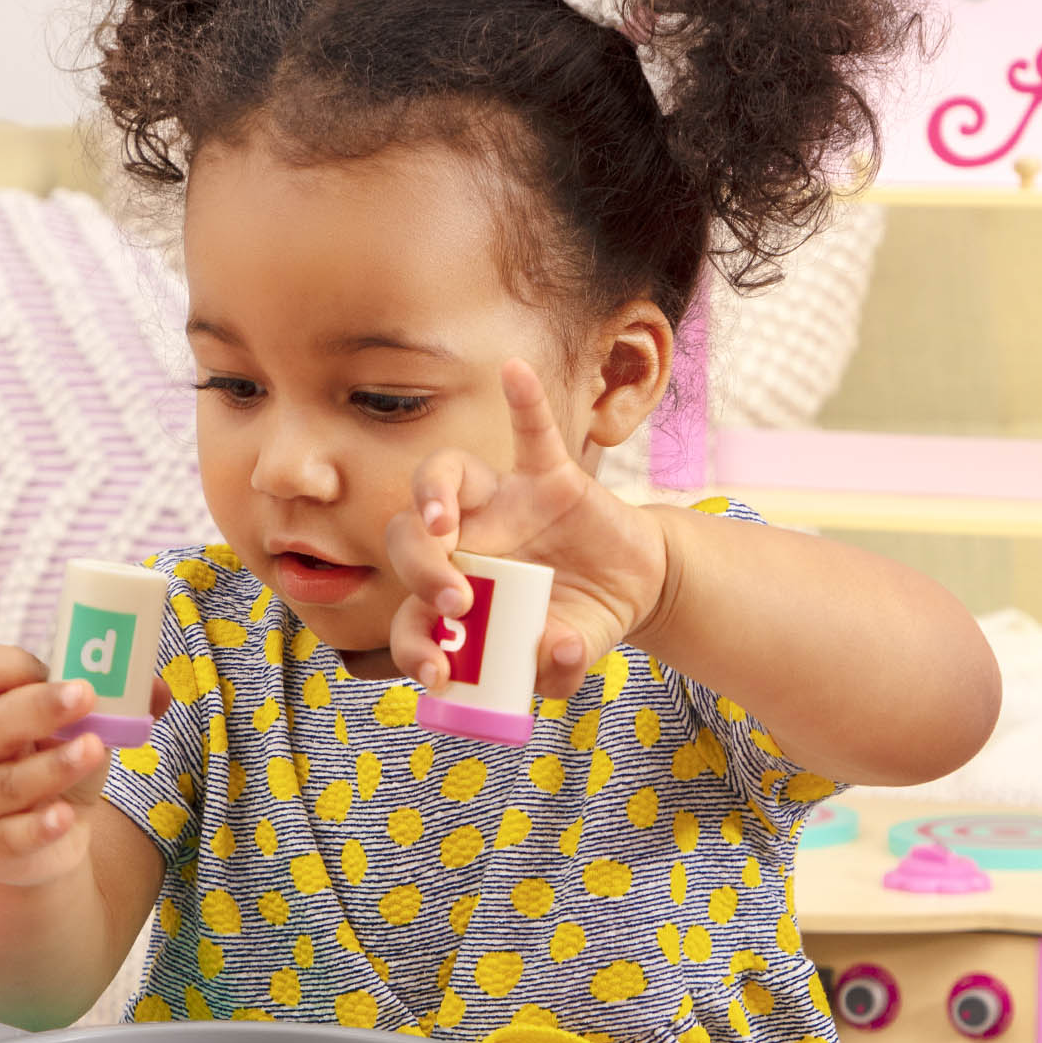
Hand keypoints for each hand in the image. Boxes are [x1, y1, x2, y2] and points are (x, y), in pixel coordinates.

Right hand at [0, 644, 169, 887]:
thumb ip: (115, 711)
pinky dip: (37, 828)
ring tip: (94, 749)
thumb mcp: (82, 736)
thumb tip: (161, 690)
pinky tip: (65, 817)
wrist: (43, 847)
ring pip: (8, 783)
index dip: (7, 665)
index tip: (50, 666)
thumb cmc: (55, 773)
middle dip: (39, 706)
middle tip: (84, 694)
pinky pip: (8, 838)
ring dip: (53, 765)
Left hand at [385, 359, 669, 699]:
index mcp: (454, 592)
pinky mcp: (548, 475)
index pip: (410, 613)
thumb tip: (557, 653)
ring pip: (444, 473)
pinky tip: (514, 372)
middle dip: (420, 569)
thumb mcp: (568, 659)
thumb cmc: (581, 621)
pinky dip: (525, 401)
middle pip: (408, 536)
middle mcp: (464, 542)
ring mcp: (501, 503)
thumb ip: (557, 670)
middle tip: (456, 604)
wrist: (633, 586)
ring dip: (434, 494)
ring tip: (444, 524)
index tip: (437, 670)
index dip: (413, 642)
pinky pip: (532, 431)